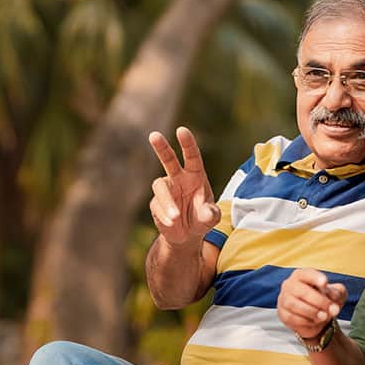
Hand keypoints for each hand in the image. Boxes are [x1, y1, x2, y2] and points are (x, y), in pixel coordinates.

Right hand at [148, 127, 219, 246]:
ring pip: (160, 186)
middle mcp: (178, 178)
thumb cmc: (201, 219)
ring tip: (176, 217)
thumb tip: (208, 213)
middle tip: (154, 135)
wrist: (187, 235)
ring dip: (167, 201)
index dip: (187, 143)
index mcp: (195, 175)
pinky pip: (157, 206)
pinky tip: (172, 223)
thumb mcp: (210, 218)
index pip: (192, 156)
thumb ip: (211, 214)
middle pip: (168, 159)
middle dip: (161, 147)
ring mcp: (166, 190)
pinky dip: (165, 216)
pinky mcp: (155, 202)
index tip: (181, 130)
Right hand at [277, 269, 346, 339]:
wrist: (316, 319)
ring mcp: (283, 299)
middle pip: (301, 291)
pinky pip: (292, 317)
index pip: (306, 274)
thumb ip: (338, 292)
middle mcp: (289, 285)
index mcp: (301, 275)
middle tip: (333, 309)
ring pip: (295, 305)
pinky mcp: (282, 314)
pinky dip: (306, 321)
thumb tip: (332, 296)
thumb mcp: (336, 294)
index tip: (325, 283)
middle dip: (319, 301)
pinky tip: (314, 321)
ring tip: (325, 317)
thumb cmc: (324, 301)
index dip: (315, 278)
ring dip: (312, 312)